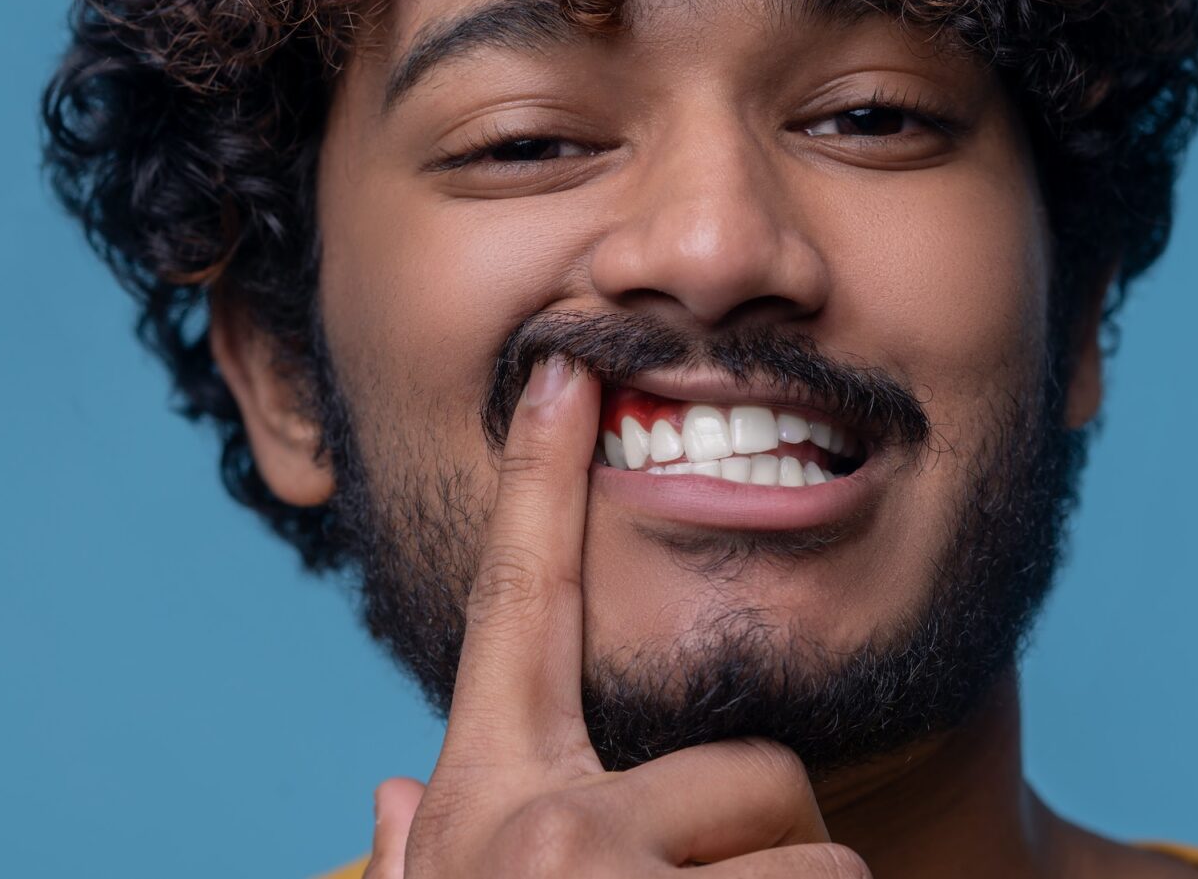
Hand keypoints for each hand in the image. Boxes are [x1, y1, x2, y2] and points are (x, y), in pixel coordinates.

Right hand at [363, 357, 869, 877]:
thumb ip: (424, 855)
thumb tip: (392, 798)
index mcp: (486, 807)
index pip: (518, 607)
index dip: (538, 479)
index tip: (566, 370)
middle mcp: (540, 829)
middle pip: (749, 766)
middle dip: (765, 840)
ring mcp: (601, 875)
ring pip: (805, 838)